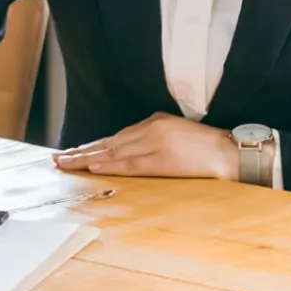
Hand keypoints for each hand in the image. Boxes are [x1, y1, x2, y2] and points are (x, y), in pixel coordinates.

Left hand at [52, 113, 236, 179]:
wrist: (233, 153)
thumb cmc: (208, 149)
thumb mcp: (177, 136)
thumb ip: (153, 141)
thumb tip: (127, 155)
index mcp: (155, 122)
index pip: (115, 137)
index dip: (92, 146)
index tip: (71, 153)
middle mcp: (151, 128)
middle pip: (109, 143)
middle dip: (82, 151)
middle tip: (58, 159)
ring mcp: (157, 142)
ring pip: (114, 152)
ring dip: (88, 159)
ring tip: (66, 164)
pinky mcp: (164, 158)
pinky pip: (132, 164)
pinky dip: (111, 166)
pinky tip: (93, 168)